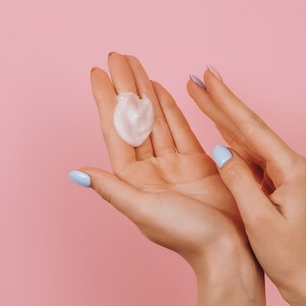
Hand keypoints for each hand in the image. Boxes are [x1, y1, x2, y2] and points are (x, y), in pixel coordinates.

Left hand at [78, 53, 254, 279]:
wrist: (228, 250)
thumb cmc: (186, 235)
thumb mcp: (144, 209)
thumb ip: (112, 189)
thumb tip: (77, 173)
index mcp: (132, 180)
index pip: (115, 130)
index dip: (106, 100)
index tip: (97, 72)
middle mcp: (149, 170)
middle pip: (133, 119)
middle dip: (125, 86)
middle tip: (116, 55)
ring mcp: (172, 166)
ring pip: (155, 120)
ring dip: (144, 91)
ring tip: (134, 64)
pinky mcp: (196, 164)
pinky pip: (179, 130)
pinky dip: (170, 108)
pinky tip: (159, 88)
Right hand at [188, 68, 305, 299]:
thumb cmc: (291, 257)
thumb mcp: (260, 220)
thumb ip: (239, 180)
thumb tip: (220, 149)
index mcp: (291, 169)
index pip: (251, 128)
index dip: (225, 101)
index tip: (207, 77)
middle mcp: (292, 166)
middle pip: (249, 128)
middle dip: (222, 102)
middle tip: (200, 77)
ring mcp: (286, 175)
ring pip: (248, 142)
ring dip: (224, 120)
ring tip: (203, 97)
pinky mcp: (280, 187)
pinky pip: (251, 159)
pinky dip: (232, 143)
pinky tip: (219, 131)